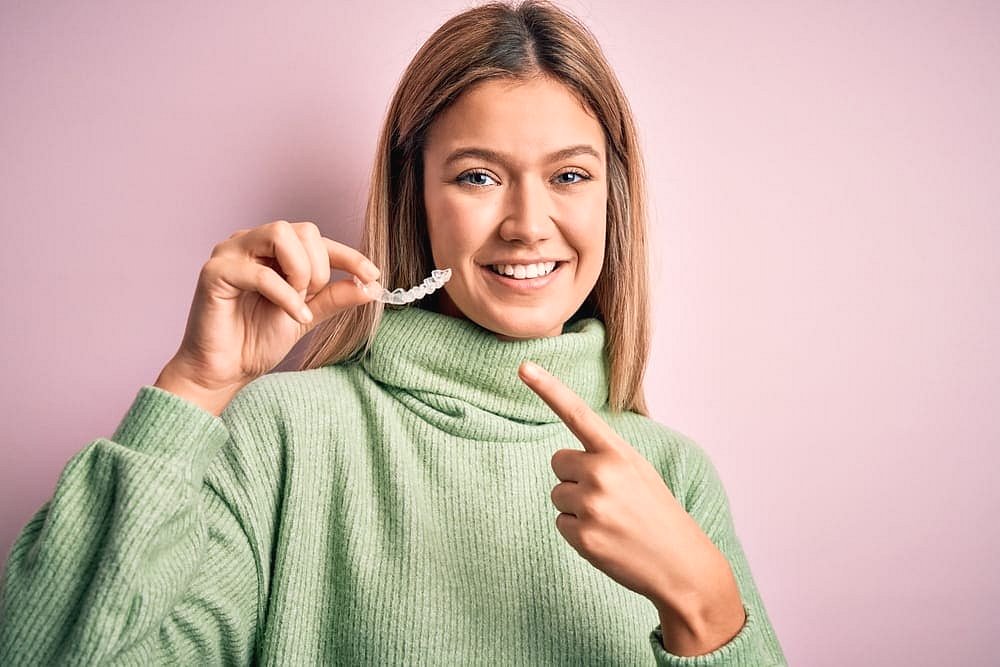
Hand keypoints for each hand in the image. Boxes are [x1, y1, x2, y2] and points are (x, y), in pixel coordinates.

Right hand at [158, 220, 381, 411]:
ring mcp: (229, 253)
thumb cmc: (256, 341)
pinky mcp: (214, 272)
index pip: (316, 238)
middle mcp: (249, 242)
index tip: (373, 276)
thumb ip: (333, 297)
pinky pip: (261, 272)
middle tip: (314, 298)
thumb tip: (371, 285)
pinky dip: (286, 295)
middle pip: (302, 229)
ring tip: (300, 302)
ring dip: (301, 271)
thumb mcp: (307, 315)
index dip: (348, 255)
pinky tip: (296, 317)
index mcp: (271, 249)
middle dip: (320, 266)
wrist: (224, 371)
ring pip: (281, 234)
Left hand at [516, 360, 736, 620]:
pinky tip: (606, 539)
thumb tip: (564, 460)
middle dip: (575, 477)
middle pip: (558, 462)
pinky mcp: (583, 536)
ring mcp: (591, 505)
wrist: (681, 564)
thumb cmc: (657, 513)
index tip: (524, 366)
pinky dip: (579, 533)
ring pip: (558, 495)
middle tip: (609, 497)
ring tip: (611, 520)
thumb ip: (604, 457)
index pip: (576, 413)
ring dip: (577, 508)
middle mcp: (602, 473)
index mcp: (618, 452)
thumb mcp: (638, 471)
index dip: (548, 388)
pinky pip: (561, 524)